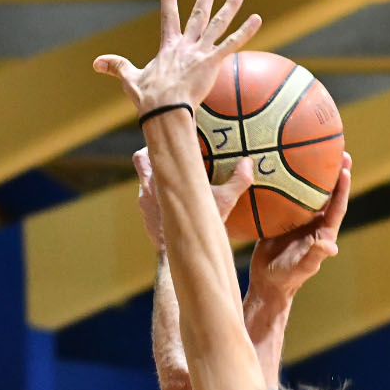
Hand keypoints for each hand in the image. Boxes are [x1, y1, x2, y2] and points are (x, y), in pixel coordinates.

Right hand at [94, 0, 260, 115]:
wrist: (163, 110)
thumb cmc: (149, 98)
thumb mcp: (130, 79)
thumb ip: (117, 67)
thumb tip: (95, 63)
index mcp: (169, 47)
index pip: (168, 17)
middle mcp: (186, 45)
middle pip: (199, 14)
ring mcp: (200, 51)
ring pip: (218, 23)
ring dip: (230, 6)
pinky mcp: (211, 61)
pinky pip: (232, 43)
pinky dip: (245, 32)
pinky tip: (257, 18)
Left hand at [135, 148, 254, 253]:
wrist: (179, 255)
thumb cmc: (198, 225)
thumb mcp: (222, 202)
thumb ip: (236, 181)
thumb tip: (248, 162)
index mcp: (162, 176)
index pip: (148, 149)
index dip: (153, 140)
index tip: (163, 133)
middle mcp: (148, 186)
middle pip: (141, 161)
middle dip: (150, 156)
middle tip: (165, 154)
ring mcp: (144, 203)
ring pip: (144, 183)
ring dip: (154, 180)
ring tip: (170, 181)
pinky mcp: (146, 219)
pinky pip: (148, 203)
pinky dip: (156, 201)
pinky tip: (170, 205)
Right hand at [247, 153, 350, 303]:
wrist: (267, 282)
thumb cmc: (289, 277)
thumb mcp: (303, 266)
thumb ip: (316, 255)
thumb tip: (333, 248)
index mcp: (323, 231)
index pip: (337, 205)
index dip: (342, 188)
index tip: (345, 168)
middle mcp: (313, 222)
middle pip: (326, 193)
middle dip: (332, 173)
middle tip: (336, 150)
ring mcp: (297, 219)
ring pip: (306, 192)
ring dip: (309, 174)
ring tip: (308, 151)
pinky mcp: (280, 219)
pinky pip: (284, 196)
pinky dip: (283, 182)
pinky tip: (276, 166)